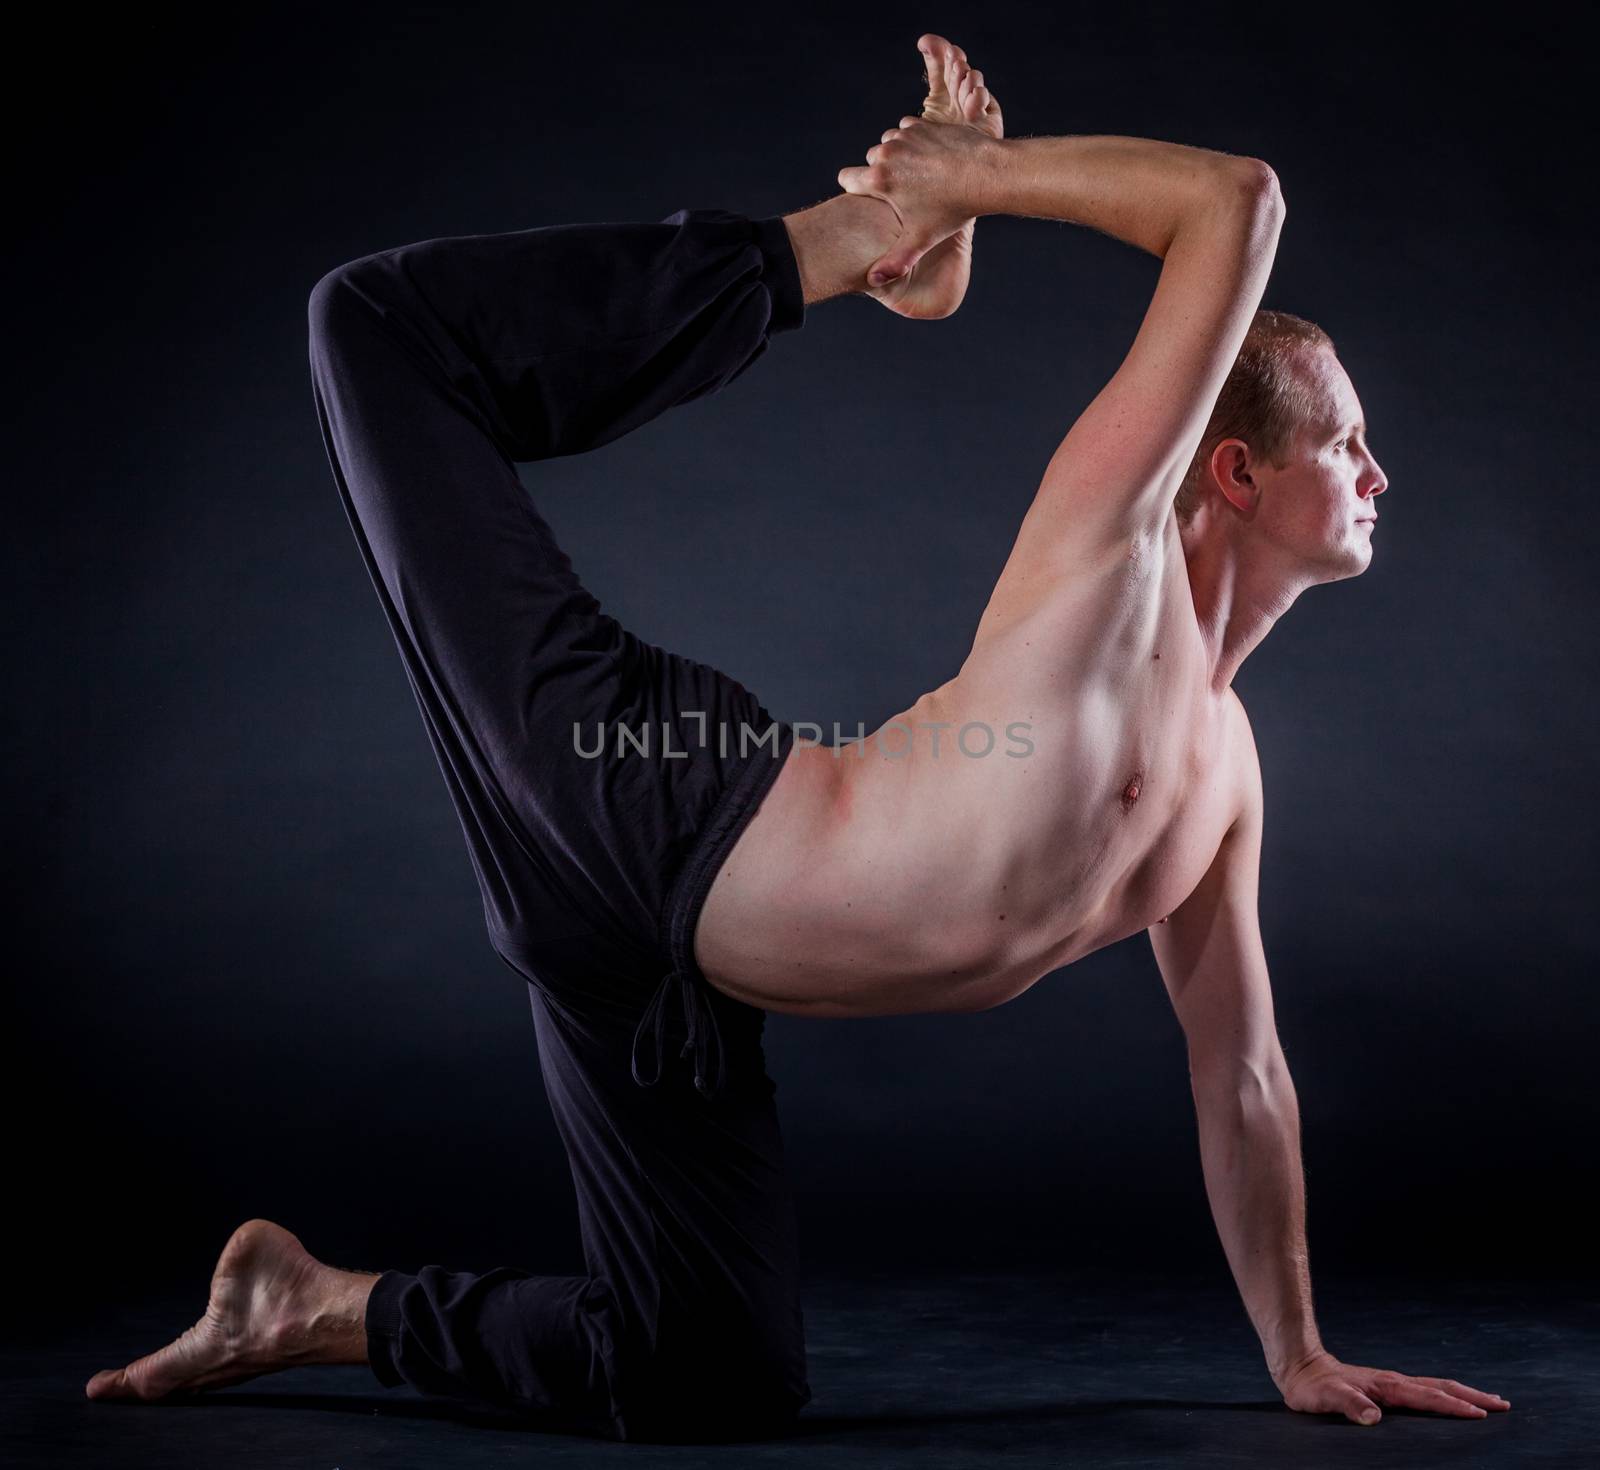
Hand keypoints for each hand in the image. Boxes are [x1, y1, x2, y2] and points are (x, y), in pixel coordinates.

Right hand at [841, 33, 1003, 319]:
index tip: (872, 197)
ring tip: (919, 173)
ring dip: (898, 154)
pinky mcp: (922, 124)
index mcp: (879, 180)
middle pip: (871, 161)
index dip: (857, 188)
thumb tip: (873, 281)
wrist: (985, 174)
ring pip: (889, 143)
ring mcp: (904, 135)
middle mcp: (886, 153)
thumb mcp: (921, 240)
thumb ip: (895, 261)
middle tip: (904, 190)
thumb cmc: (952, 210)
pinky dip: (915, 140)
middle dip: (882, 172)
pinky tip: (930, 157)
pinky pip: (908, 130)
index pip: (847, 178)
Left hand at [1277, 1349, 1510, 1424]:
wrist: (1299, 1366)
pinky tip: (1450, 1400)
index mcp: (1387, 1387)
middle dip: (1473, 1397)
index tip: (1483, 1415)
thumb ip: (1349, 1405)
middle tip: (1504, 1405)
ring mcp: (1392, 1383)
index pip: (1429, 1397)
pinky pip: (1425, 1390)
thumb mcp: (1326, 1398)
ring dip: (1464, 1393)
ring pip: (1436, 1386)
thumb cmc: (1312, 1387)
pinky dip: (1446, 1394)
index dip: (1455, 1406)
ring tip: (1490, 1401)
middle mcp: (1395, 1382)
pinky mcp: (1386, 1387)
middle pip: (1442, 1387)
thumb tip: (1374, 1417)